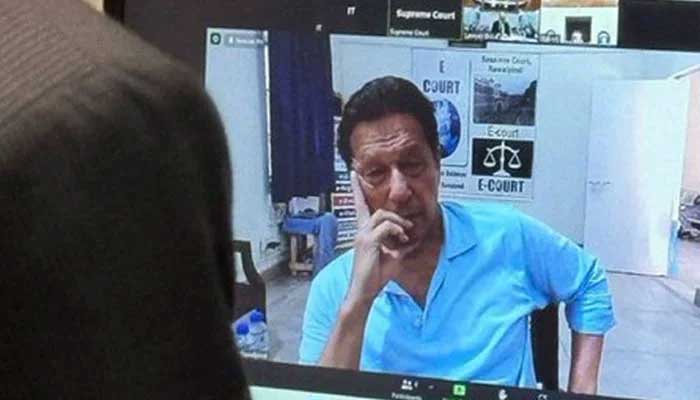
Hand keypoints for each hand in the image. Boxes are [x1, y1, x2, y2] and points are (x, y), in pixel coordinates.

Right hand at [346, 172, 417, 304]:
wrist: (363, 292)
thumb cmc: (375, 276)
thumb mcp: (390, 257)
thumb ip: (396, 244)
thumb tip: (406, 239)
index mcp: (364, 233)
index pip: (360, 207)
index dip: (356, 190)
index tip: (353, 175)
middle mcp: (360, 232)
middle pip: (378, 210)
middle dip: (396, 217)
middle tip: (408, 230)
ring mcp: (362, 236)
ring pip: (382, 215)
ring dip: (398, 224)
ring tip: (405, 236)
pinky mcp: (368, 242)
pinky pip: (386, 227)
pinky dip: (396, 231)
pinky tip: (401, 242)